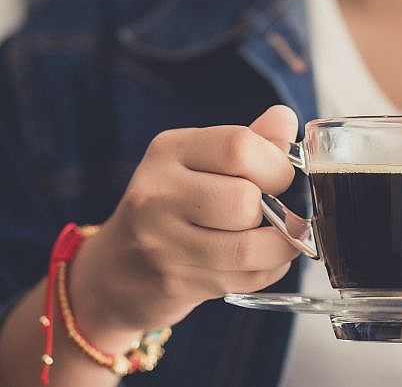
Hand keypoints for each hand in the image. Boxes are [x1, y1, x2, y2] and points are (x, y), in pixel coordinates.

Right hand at [68, 105, 300, 349]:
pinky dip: (269, 270)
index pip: (238, 146)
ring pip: (248, 247)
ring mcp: (161, 242)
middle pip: (244, 200)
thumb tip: (285, 118)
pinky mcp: (173, 282)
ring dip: (280, 247)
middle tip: (273, 211)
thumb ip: (249, 140)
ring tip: (279, 238)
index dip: (276, 165)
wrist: (115, 272)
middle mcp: (158, 193)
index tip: (281, 177)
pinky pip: (245, 278)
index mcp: (170, 150)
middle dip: (276, 209)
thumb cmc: (173, 205)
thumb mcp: (200, 160)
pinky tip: (262, 260)